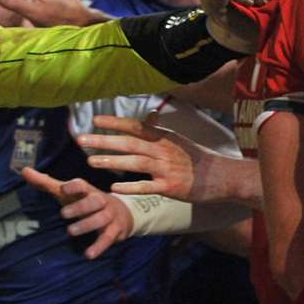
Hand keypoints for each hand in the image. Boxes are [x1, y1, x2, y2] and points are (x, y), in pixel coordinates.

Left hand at [21, 166, 133, 259]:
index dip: (74, 186)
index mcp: (88, 190)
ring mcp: (110, 216)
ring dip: (87, 225)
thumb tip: (24, 171)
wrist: (122, 213)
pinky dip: (99, 247)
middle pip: (95, 200)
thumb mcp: (68, 193)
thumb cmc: (86, 201)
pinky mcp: (115, 230)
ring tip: (70, 231)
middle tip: (63, 214)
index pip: (82, 185)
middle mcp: (101, 200)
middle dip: (80, 206)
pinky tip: (88, 254)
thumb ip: (45, 183)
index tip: (63, 189)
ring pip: (101, 218)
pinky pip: (108, 238)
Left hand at [77, 114, 240, 203]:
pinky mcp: (171, 188)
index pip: (135, 127)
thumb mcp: (179, 140)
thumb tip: (148, 115)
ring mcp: (167, 169)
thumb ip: (160, 130)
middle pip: (129, 143)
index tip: (95, 120)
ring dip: (112, 162)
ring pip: (135, 163)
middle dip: (104, 141)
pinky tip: (114, 188)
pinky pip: (147, 186)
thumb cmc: (197, 159)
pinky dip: (131, 186)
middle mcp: (163, 150)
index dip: (115, 123)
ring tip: (91, 162)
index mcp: (164, 137)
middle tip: (82, 140)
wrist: (221, 177)